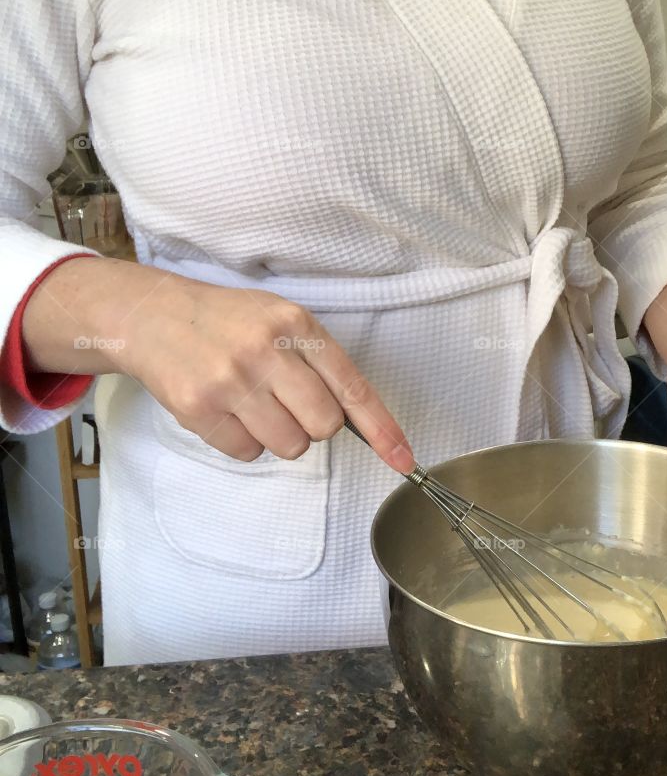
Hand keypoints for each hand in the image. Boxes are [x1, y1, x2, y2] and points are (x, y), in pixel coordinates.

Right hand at [22, 258, 413, 471]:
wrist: (152, 315)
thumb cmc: (227, 321)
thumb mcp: (279, 319)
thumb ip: (316, 360)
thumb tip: (356, 419)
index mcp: (296, 324)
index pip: (353, 387)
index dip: (383, 429)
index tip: (404, 460)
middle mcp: (267, 350)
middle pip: (324, 427)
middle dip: (313, 426)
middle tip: (287, 403)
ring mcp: (232, 380)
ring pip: (288, 446)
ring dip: (278, 436)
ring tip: (253, 404)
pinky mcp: (200, 408)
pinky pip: (246, 453)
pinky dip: (243, 442)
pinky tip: (227, 411)